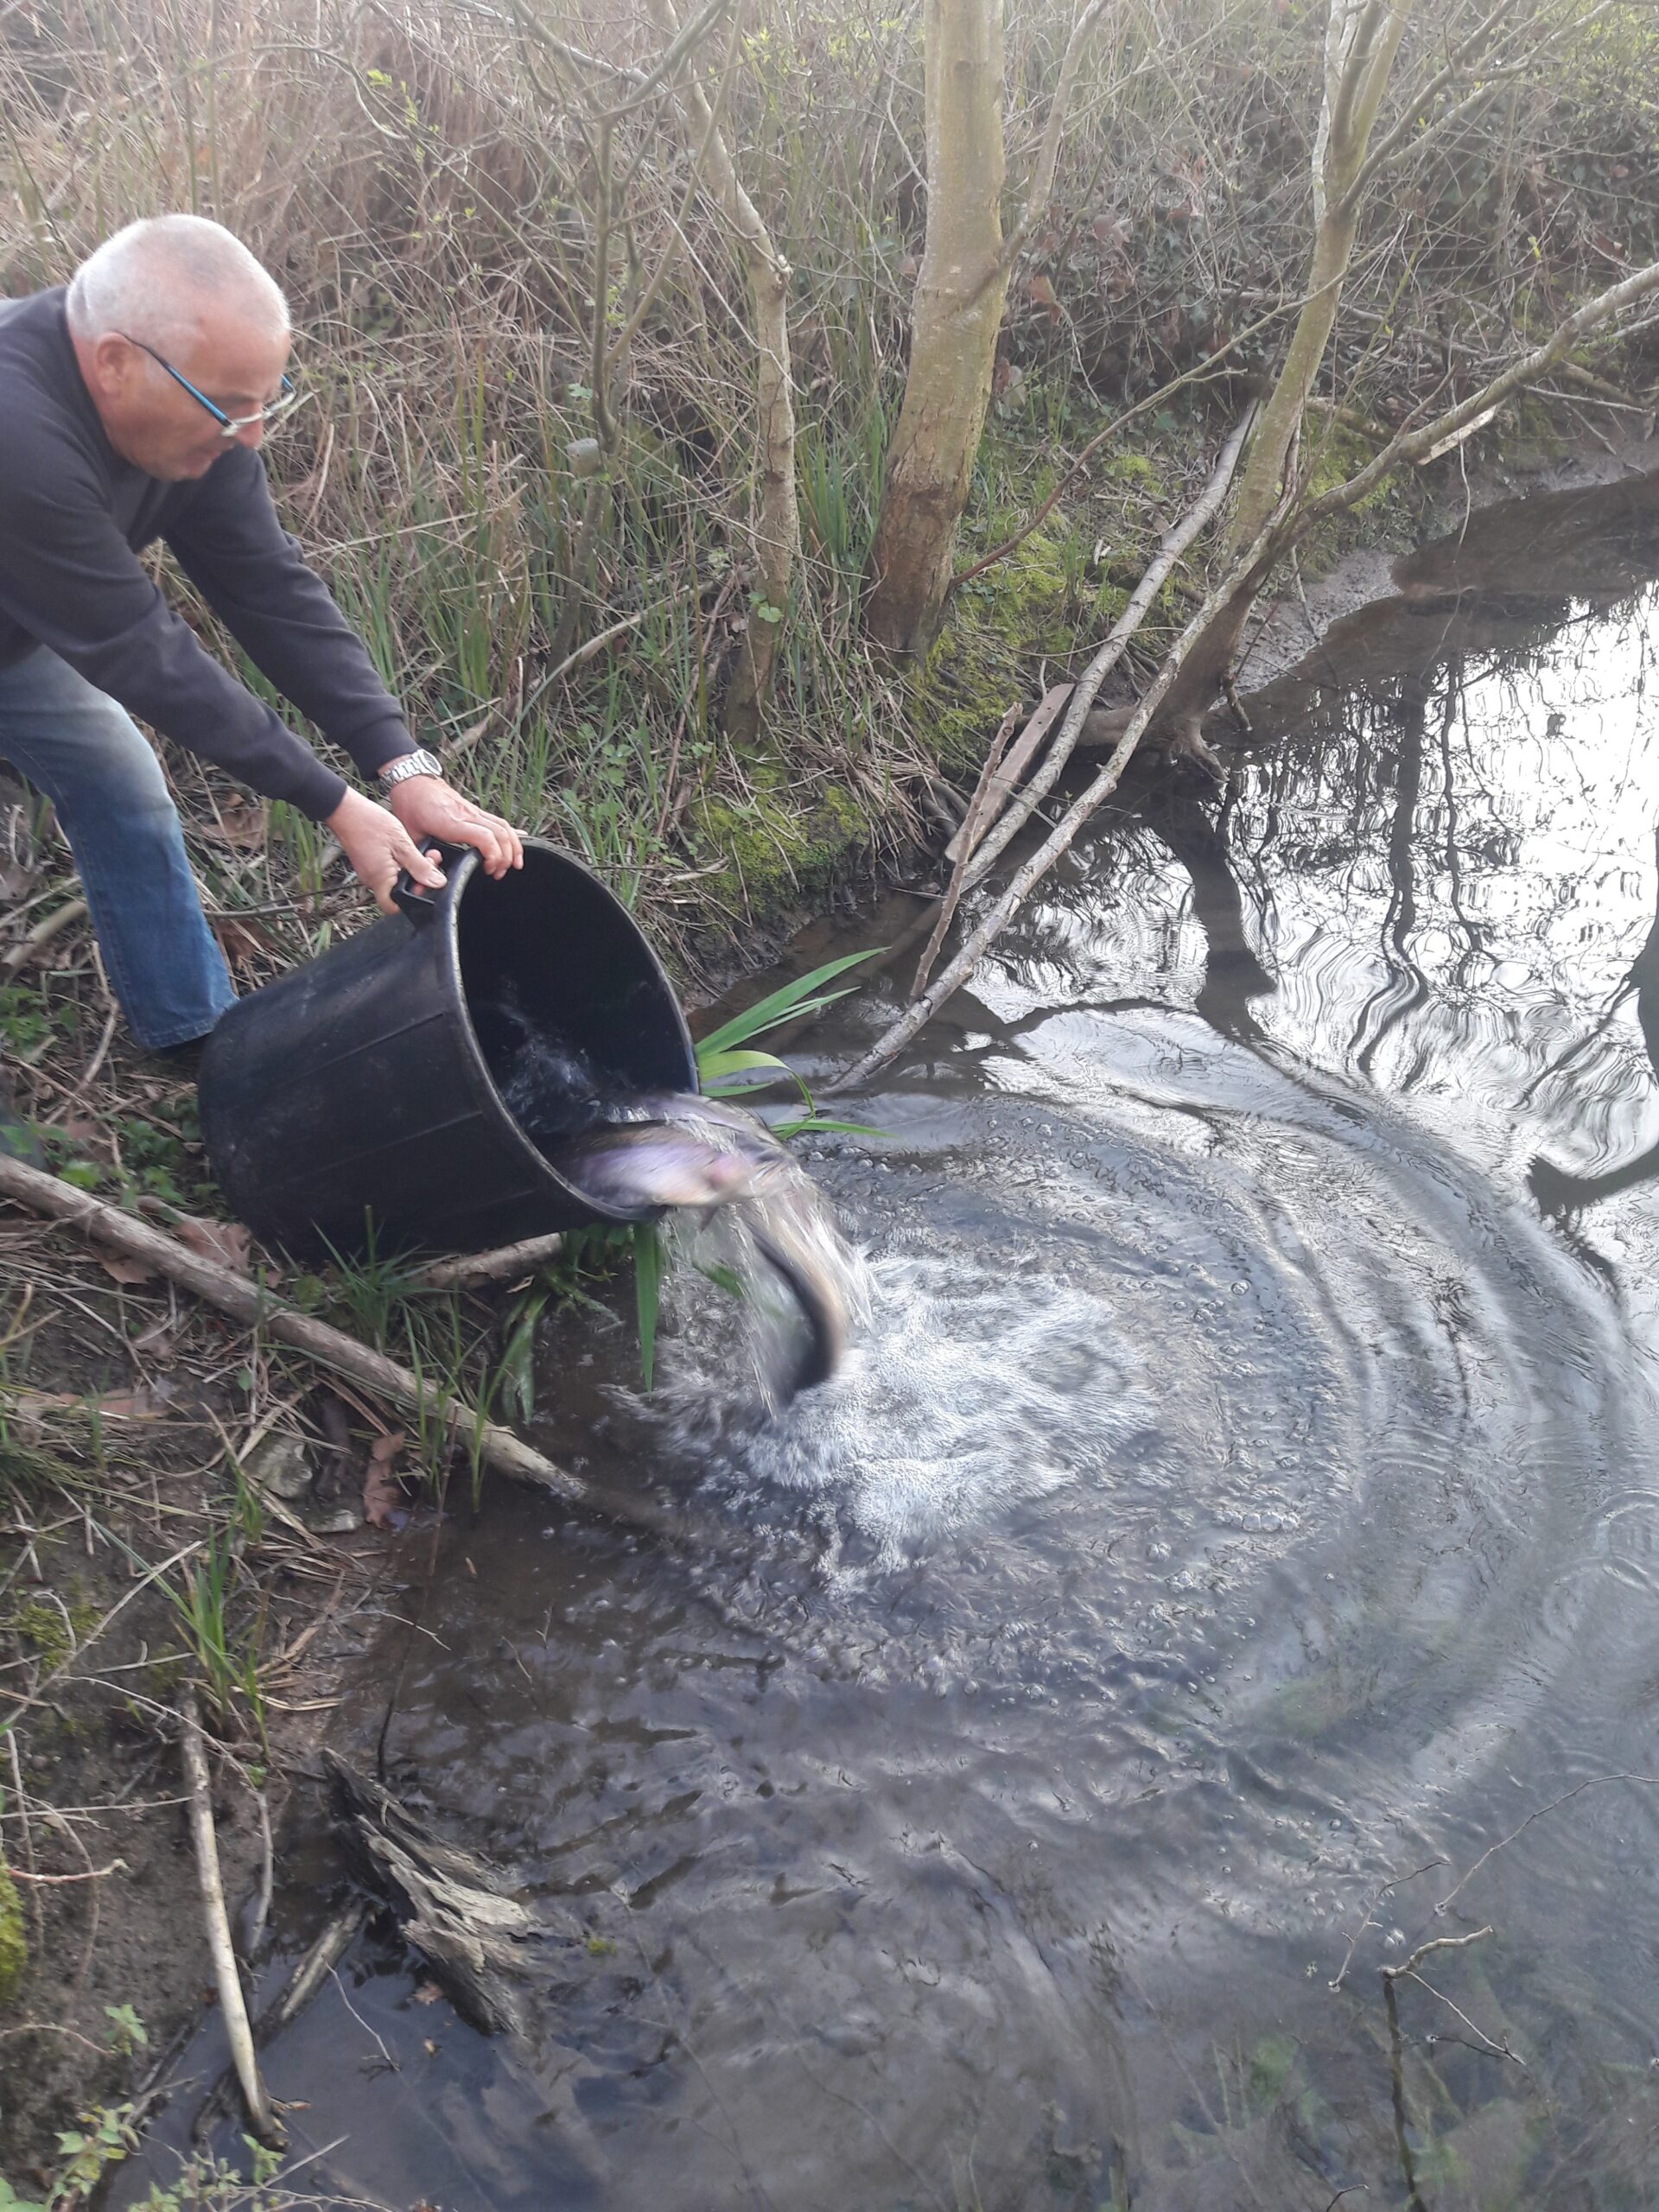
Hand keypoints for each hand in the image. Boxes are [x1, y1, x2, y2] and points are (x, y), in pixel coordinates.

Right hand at [325, 787, 446, 915]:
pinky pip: (386, 870)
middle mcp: (371, 879)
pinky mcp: (366, 863)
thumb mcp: (402, 844)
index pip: (394, 907)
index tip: (424, 884)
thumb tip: (437, 883)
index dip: (411, 901)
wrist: (346, 810)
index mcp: (379, 879)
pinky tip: (403, 848)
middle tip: (427, 861)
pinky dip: (398, 862)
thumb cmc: (369, 823)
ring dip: (408, 868)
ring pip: (393, 879)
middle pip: (397, 892)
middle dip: (416, 879)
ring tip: (416, 851)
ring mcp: (367, 871)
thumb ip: (420, 866)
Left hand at [385, 776, 523, 879]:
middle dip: (506, 857)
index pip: (485, 838)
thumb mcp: (410, 834)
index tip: (487, 870)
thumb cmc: (411, 804)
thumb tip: (424, 879)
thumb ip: (418, 858)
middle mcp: (467, 815)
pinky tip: (518, 842)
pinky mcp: (474, 810)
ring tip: (515, 864)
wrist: (412, 780)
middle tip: (498, 873)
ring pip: (505, 826)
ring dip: (514, 846)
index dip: (493, 856)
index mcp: (452, 822)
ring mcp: (473, 811)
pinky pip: (500, 821)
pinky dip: (512, 834)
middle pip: (502, 834)